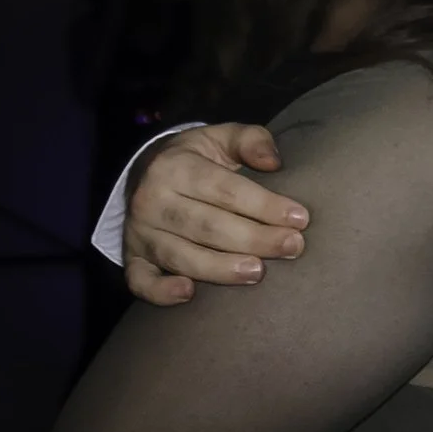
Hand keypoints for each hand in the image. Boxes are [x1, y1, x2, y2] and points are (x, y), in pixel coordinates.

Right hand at [124, 123, 308, 305]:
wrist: (146, 172)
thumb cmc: (197, 159)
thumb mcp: (221, 137)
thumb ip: (251, 141)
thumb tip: (274, 162)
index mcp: (176, 167)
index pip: (226, 190)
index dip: (265, 205)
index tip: (300, 219)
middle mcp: (152, 200)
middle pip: (207, 225)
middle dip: (255, 239)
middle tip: (292, 247)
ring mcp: (140, 232)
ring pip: (180, 256)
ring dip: (221, 268)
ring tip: (257, 272)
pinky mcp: (132, 258)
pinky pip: (140, 280)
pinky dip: (160, 291)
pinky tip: (188, 294)